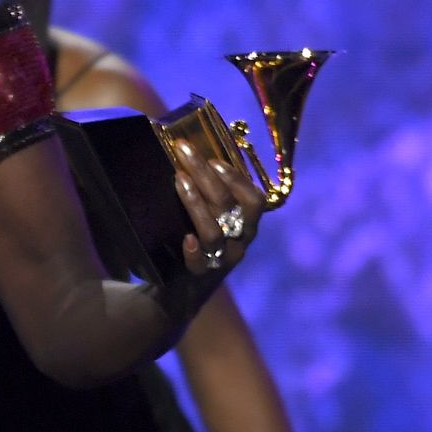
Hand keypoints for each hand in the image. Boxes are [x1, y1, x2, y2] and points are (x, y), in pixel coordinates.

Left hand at [172, 140, 266, 277]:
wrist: (189, 281)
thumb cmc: (203, 232)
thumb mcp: (215, 211)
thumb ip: (212, 189)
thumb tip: (191, 152)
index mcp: (248, 221)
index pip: (253, 200)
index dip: (235, 178)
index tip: (212, 159)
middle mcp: (240, 239)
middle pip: (228, 206)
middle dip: (205, 175)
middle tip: (183, 150)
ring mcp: (223, 258)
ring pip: (214, 232)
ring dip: (196, 203)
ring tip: (179, 179)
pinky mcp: (202, 274)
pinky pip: (200, 265)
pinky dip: (194, 251)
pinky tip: (186, 238)